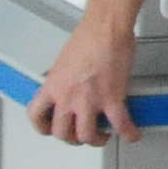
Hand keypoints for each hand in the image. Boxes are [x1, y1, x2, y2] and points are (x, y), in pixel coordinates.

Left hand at [30, 22, 140, 144]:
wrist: (106, 28)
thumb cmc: (88, 37)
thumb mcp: (63, 62)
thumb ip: (63, 81)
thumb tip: (70, 89)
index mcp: (53, 86)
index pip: (36, 116)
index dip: (42, 128)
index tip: (50, 129)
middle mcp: (68, 97)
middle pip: (62, 133)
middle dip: (72, 138)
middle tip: (81, 134)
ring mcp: (89, 100)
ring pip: (87, 135)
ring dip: (96, 139)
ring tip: (103, 135)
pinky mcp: (112, 98)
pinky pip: (120, 124)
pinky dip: (128, 133)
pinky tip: (131, 134)